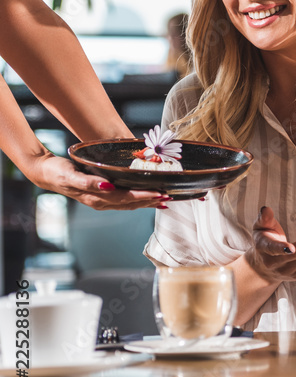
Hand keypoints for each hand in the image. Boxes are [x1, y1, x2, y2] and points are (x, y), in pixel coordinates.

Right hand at [27, 152, 164, 209]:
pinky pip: (124, 201)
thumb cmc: (58, 172)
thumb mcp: (70, 176)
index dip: (144, 197)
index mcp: (96, 197)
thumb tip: (108, 186)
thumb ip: (88, 182)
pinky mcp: (102, 197)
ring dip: (147, 202)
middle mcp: (101, 202)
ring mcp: (102, 201)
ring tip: (164, 200)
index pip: (126, 198)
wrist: (45, 173)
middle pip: (131, 203)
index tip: (160, 193)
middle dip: (151, 201)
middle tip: (169, 197)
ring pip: (130, 204)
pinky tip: (148, 199)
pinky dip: (138, 200)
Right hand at [245, 206, 295, 282]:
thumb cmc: (264, 240)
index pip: (273, 248)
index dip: (282, 249)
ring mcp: (287, 272)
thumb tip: (266, 208)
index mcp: (264, 249)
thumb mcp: (260, 228)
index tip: (291, 248)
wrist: (263, 267)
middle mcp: (275, 264)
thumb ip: (264, 218)